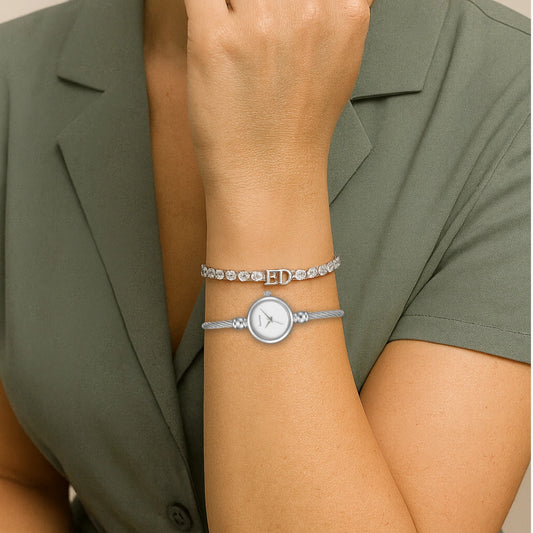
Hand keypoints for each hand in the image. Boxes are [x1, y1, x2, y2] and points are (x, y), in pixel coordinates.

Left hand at [183, 0, 370, 199]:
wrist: (270, 175)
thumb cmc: (299, 127)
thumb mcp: (343, 63)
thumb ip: (342, 12)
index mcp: (344, 13)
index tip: (274, 10)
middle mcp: (306, 10)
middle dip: (258, 2)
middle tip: (251, 23)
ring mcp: (259, 23)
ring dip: (231, 5)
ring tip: (233, 29)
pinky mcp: (213, 39)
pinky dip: (200, 6)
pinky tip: (208, 23)